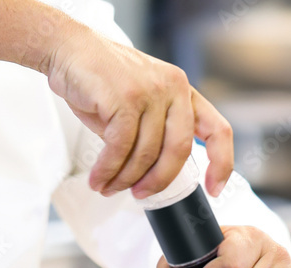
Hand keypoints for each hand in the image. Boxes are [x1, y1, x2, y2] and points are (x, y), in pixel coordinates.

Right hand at [45, 24, 232, 198]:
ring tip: (108, 187)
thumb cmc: (101, 80)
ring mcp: (150, 91)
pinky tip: (99, 178)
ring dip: (124, 179)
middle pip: (178, 150)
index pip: (217, 129)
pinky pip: (120, 147)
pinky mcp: (124, 98)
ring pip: (145, 153)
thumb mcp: (139, 104)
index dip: (221, 163)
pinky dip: (107, 170)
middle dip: (158, 181)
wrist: (69, 48)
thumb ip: (153, 133)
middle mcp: (172, 88)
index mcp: (182, 91)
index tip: (214, 189)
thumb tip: (154, 175)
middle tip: (140, 195)